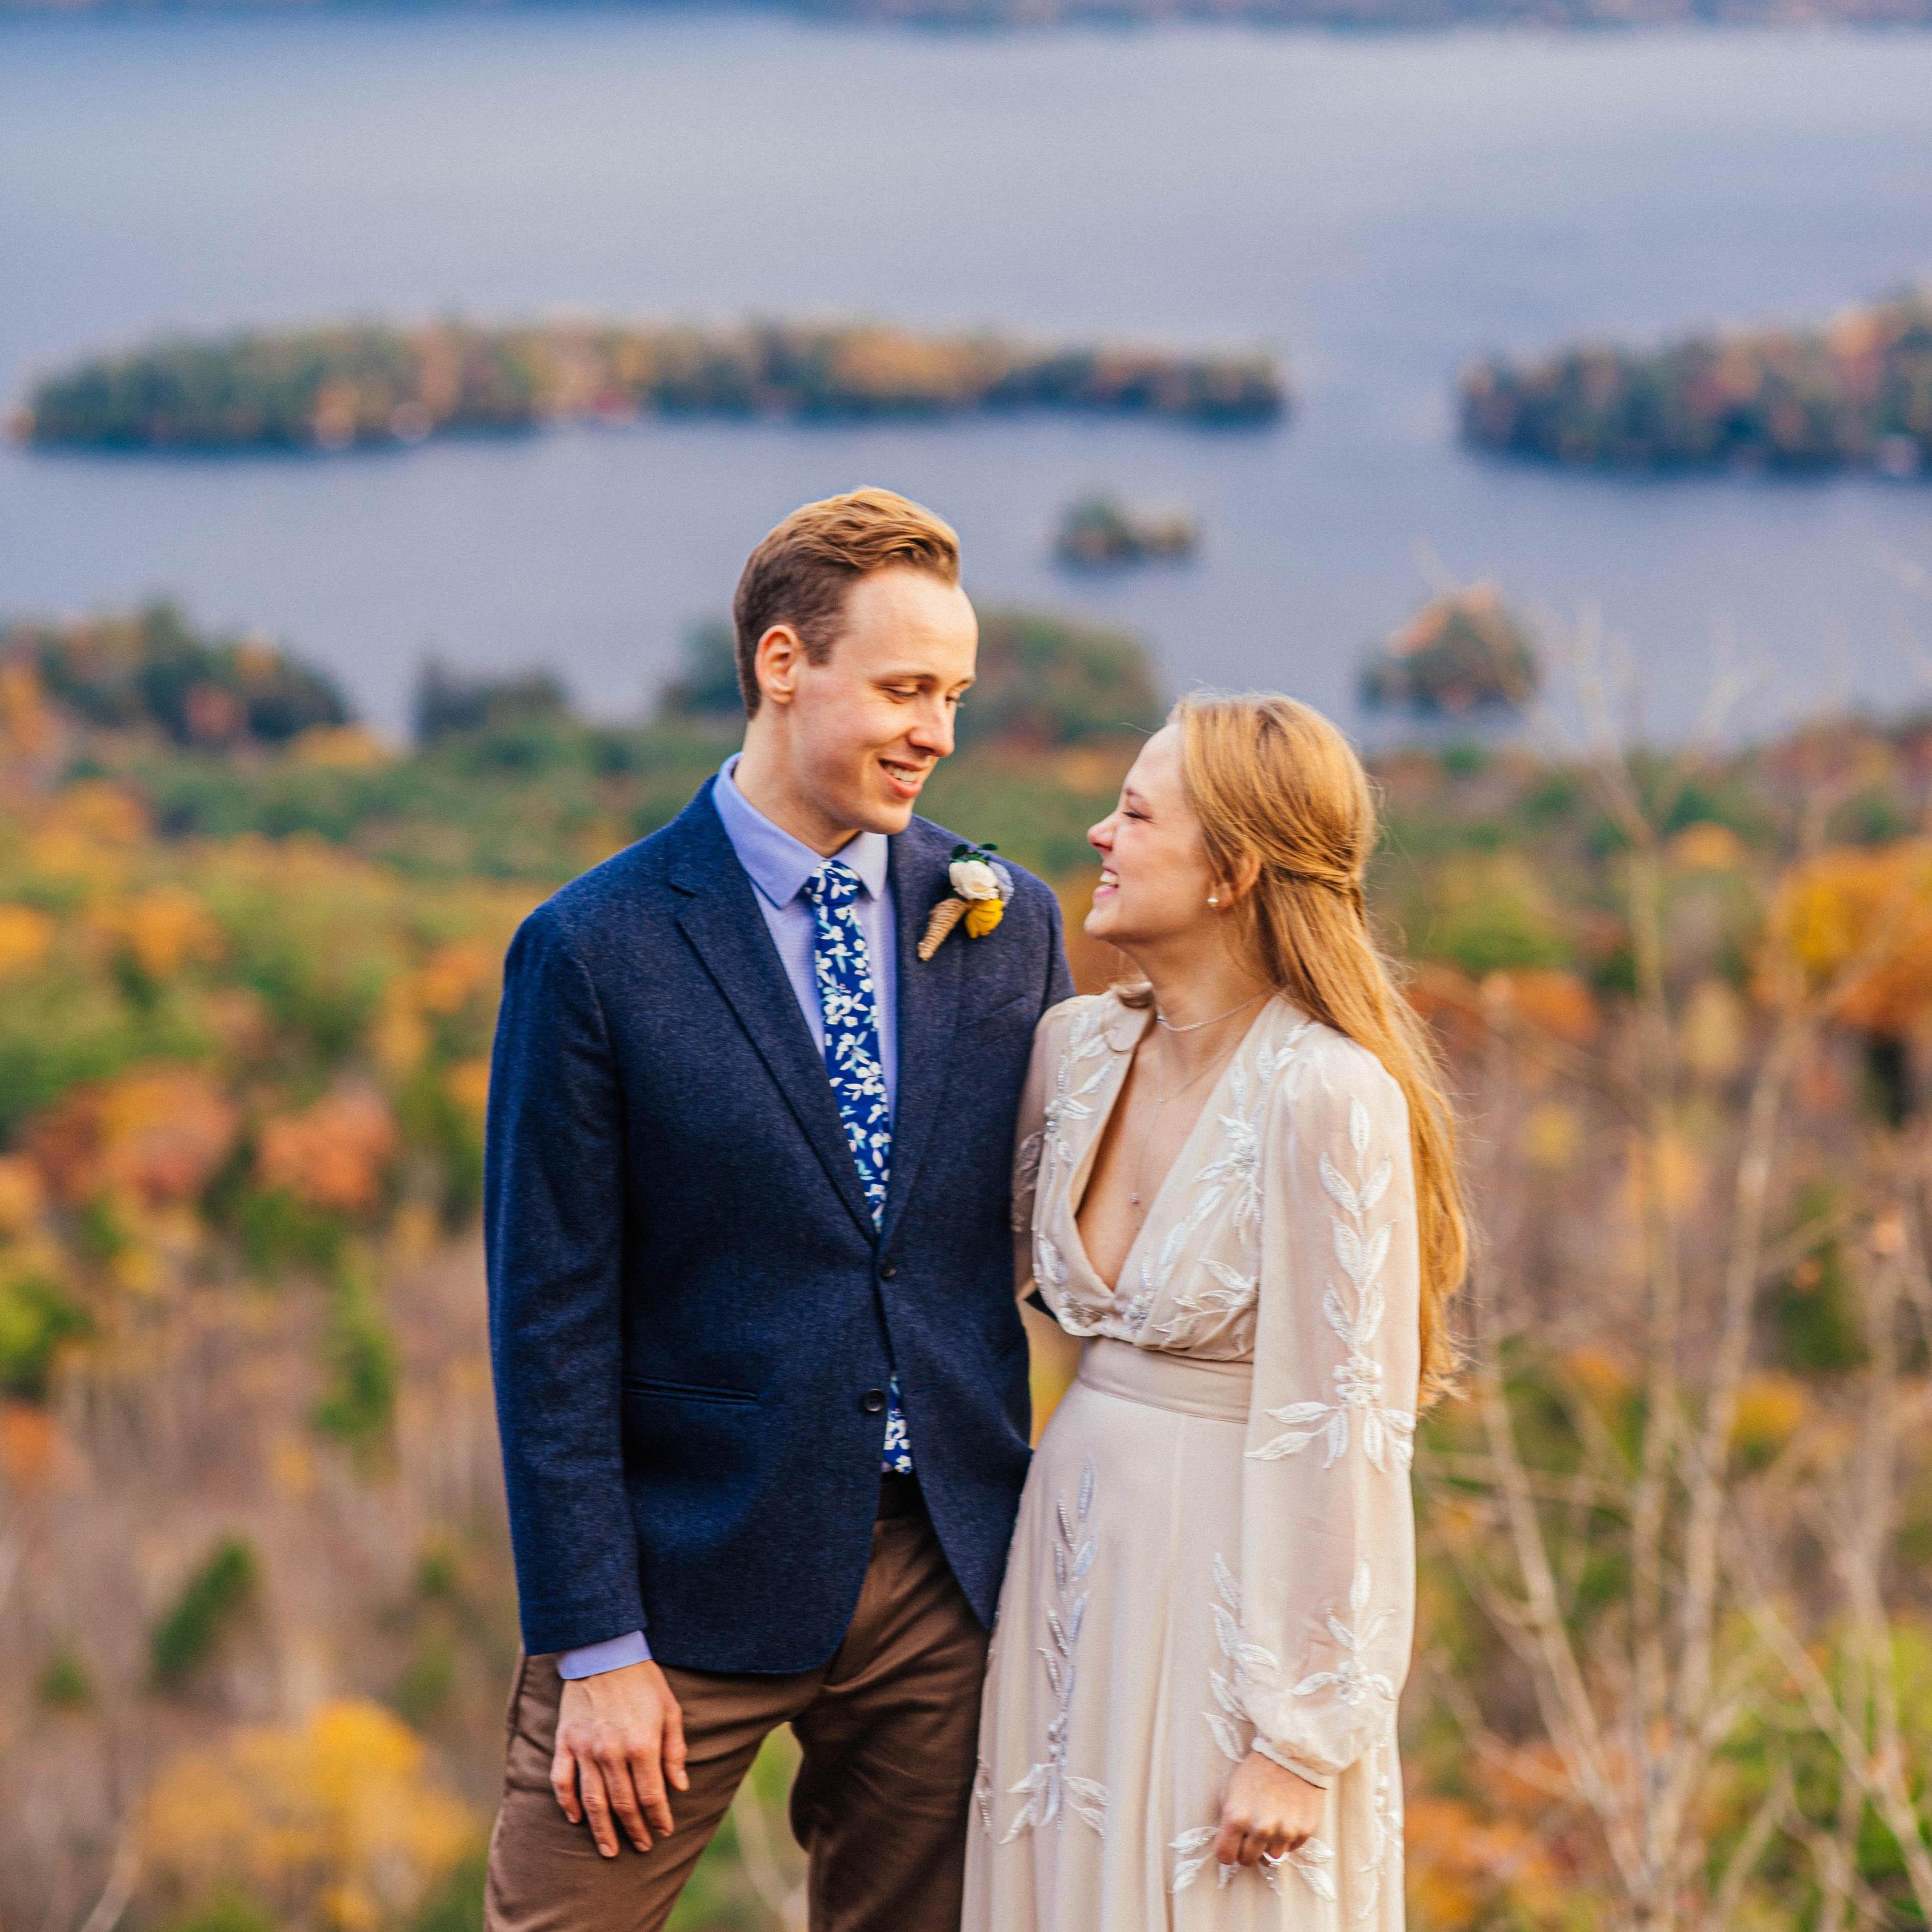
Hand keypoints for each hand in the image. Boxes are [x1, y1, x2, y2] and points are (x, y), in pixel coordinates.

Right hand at [551, 1660, 688, 1857]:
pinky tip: (576, 1818)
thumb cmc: (643, 1681)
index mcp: (642, 1745)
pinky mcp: (566, 1742)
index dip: (658, 1818)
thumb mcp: (670, 1710)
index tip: (664, 1831)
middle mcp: (612, 1753)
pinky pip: (563, 1781)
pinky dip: (568, 1803)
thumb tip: (680, 1786)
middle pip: (623, 1804)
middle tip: (641, 1846)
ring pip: (593, 1801)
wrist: (605, 1652)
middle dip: (634, 1829)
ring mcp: (585, 1749)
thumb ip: (674, 1751)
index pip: (651, 1795)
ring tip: (610, 1849)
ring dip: (602, 1829)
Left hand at [1213, 1749, 1325, 1868]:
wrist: (1290, 1755)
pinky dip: (1286, 1840)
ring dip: (1268, 1846)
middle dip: (1246, 1851)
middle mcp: (1260, 1830)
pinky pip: (1290, 1849)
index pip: (1225, 1856)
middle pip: (1248, 1860)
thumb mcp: (1230, 1790)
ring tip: (1270, 1825)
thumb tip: (1228, 1841)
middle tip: (1250, 1836)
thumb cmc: (1256, 1770)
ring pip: (1270, 1858)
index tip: (1231, 1847)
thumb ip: (1227, 1818)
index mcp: (1237, 1818)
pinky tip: (1285, 1820)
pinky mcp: (1303, 1832)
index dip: (1226, 1853)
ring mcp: (1283, 1833)